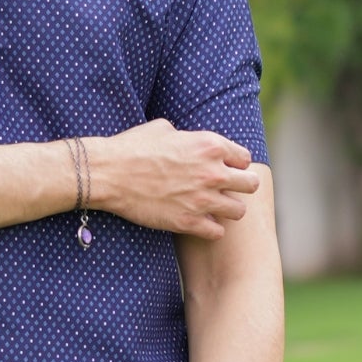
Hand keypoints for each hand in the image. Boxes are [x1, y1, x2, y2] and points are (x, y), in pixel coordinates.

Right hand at [90, 121, 259, 238]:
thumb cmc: (132, 147)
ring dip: (227, 209)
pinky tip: (198, 222)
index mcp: (210, 145)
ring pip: (239, 211)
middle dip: (240, 187)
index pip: (244, 159)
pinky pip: (218, 232)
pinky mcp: (188, 222)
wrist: (109, 174)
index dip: (234, 164)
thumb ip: (189, 137)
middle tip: (223, 190)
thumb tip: (192, 142)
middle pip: (251, 185)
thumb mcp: (164, 128)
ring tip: (211, 208)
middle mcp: (213, 172)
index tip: (222, 169)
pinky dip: (210, 228)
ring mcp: (202, 200)